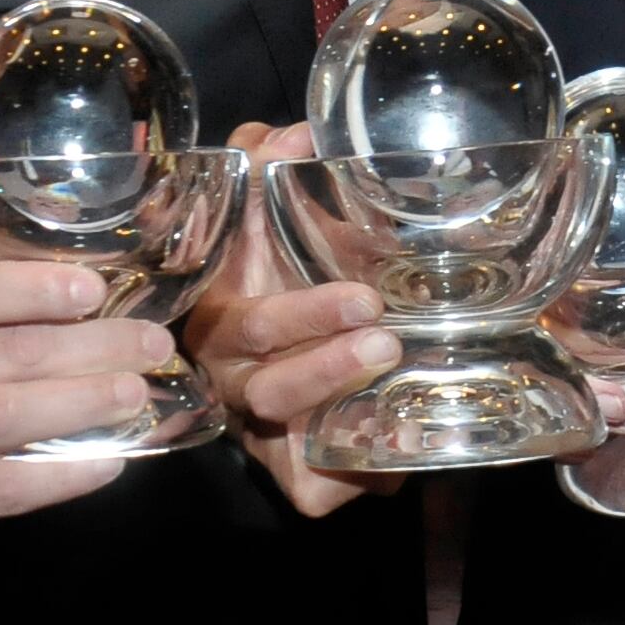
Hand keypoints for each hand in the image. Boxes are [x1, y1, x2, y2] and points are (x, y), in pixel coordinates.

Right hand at [0, 261, 179, 551]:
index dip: (37, 289)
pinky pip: (5, 487)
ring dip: (82, 401)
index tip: (95, 290)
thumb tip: (93, 302)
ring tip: (135, 393)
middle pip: (9, 354)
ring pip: (7, 415)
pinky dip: (63, 475)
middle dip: (92, 346)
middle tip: (152, 343)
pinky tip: (109, 461)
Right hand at [181, 120, 405, 517]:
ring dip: (349, 415)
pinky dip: (355, 479)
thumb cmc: (264, 267)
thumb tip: (294, 133)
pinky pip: (313, 491)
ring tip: (402, 386)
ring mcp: (261, 430)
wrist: (269, 335)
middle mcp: (235, 381)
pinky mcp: (290, 472)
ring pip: (291, 440)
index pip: (252, 327)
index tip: (365, 297)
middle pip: (270, 388)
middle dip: (329, 366)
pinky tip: (399, 453)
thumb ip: (264, 168)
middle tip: (388, 339)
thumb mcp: (258, 213)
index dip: (305, 318)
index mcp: (222, 320)